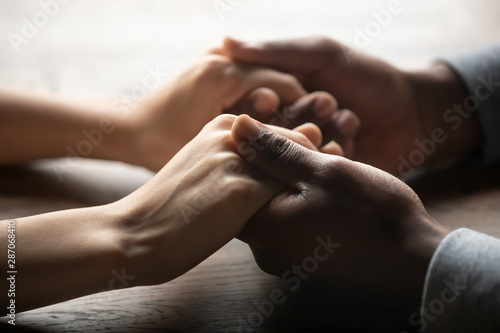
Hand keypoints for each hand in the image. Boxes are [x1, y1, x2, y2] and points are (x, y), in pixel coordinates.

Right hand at [111, 114, 332, 285]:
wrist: (136, 233)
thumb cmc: (172, 207)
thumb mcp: (208, 171)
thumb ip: (243, 163)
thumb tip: (283, 170)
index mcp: (225, 124)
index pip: (286, 131)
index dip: (307, 151)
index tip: (320, 170)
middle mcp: (233, 133)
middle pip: (299, 140)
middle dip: (321, 160)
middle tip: (334, 183)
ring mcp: (238, 159)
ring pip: (300, 161)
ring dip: (320, 178)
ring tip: (330, 202)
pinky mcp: (242, 191)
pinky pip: (291, 190)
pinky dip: (306, 201)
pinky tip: (313, 219)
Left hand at [124, 54, 338, 170]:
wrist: (127, 129)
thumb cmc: (158, 145)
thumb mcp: (207, 151)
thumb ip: (257, 146)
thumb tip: (306, 142)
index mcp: (223, 73)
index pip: (285, 86)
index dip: (306, 113)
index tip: (318, 139)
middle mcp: (222, 57)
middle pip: (278, 79)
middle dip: (296, 108)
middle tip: (313, 135)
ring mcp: (216, 58)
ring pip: (266, 79)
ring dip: (281, 105)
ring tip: (292, 135)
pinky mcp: (212, 66)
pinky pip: (249, 81)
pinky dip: (262, 101)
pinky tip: (268, 128)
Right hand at [222, 37, 481, 174]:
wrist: (416, 112)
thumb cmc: (368, 75)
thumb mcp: (321, 54)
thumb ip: (276, 52)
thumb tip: (224, 41)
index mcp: (279, 102)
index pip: (250, 109)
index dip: (260, 104)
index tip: (274, 97)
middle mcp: (287, 131)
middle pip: (269, 136)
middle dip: (295, 120)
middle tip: (326, 102)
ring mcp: (306, 156)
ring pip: (291, 155)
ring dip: (318, 136)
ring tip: (348, 116)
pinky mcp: (323, 178)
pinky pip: (314, 172)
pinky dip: (333, 154)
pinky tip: (354, 136)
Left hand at [231, 115, 448, 301]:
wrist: (415, 260)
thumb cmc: (372, 213)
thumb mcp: (323, 171)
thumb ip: (276, 151)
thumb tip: (238, 127)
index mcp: (263, 229)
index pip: (234, 182)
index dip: (252, 153)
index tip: (278, 137)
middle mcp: (266, 251)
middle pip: (254, 196)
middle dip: (275, 167)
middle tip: (304, 148)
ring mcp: (286, 261)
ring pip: (276, 209)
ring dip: (292, 184)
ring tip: (321, 167)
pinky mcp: (305, 265)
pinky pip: (292, 226)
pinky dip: (303, 204)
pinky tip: (328, 193)